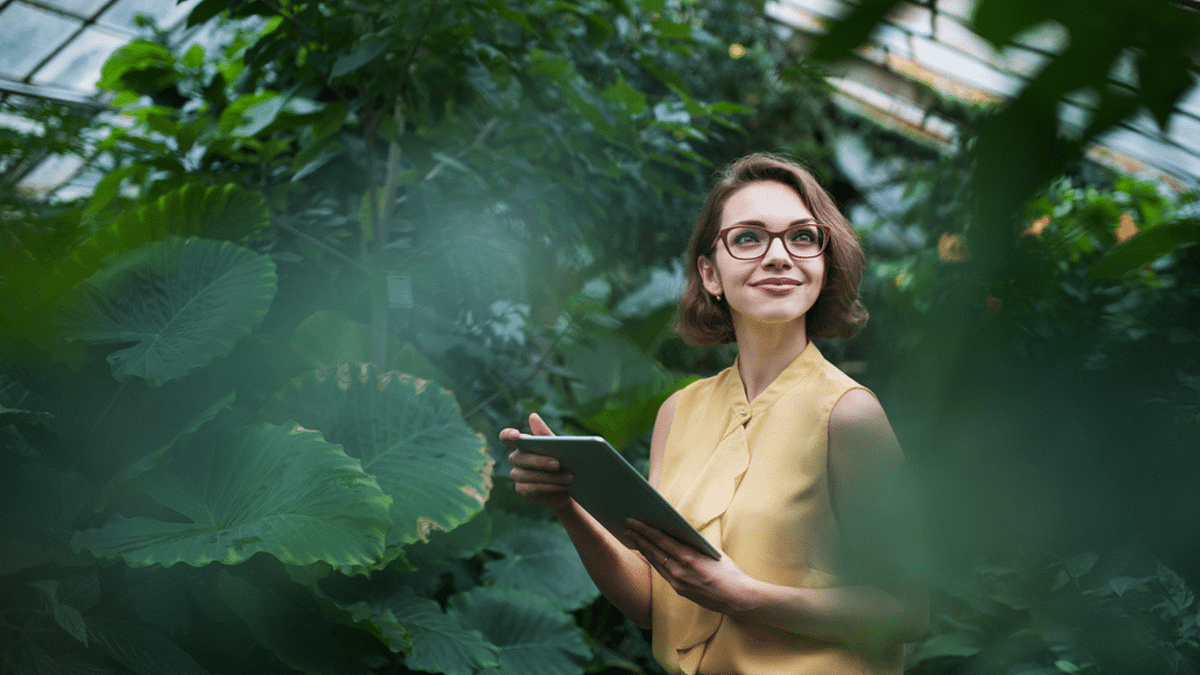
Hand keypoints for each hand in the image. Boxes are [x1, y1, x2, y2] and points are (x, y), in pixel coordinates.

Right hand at [499, 413, 574, 511]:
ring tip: (569, 477)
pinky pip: (532, 488)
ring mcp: (517, 475)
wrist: (567, 487)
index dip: (508, 435)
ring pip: (528, 475)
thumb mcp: (557, 447)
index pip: (506, 436)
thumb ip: (545, 434)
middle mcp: (516, 458)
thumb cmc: (560, 462)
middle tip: (558, 463)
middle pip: (520, 458)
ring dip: (550, 477)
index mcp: (522, 444)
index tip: (517, 435)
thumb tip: (532, 416)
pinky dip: (550, 487)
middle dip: (540, 461)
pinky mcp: (522, 490)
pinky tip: (563, 486)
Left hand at [624, 518, 756, 618]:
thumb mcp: (712, 551)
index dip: (645, 529)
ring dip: (642, 548)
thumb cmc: (728, 571)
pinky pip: (662, 572)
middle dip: (638, 537)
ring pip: (655, 561)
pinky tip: (647, 553)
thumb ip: (693, 544)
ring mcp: (677, 582)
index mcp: (688, 558)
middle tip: (626, 525)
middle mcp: (679, 571)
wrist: (736, 598)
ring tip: (632, 537)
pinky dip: (653, 560)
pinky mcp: (678, 590)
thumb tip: (677, 532)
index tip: (634, 521)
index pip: (661, 539)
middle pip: (653, 550)